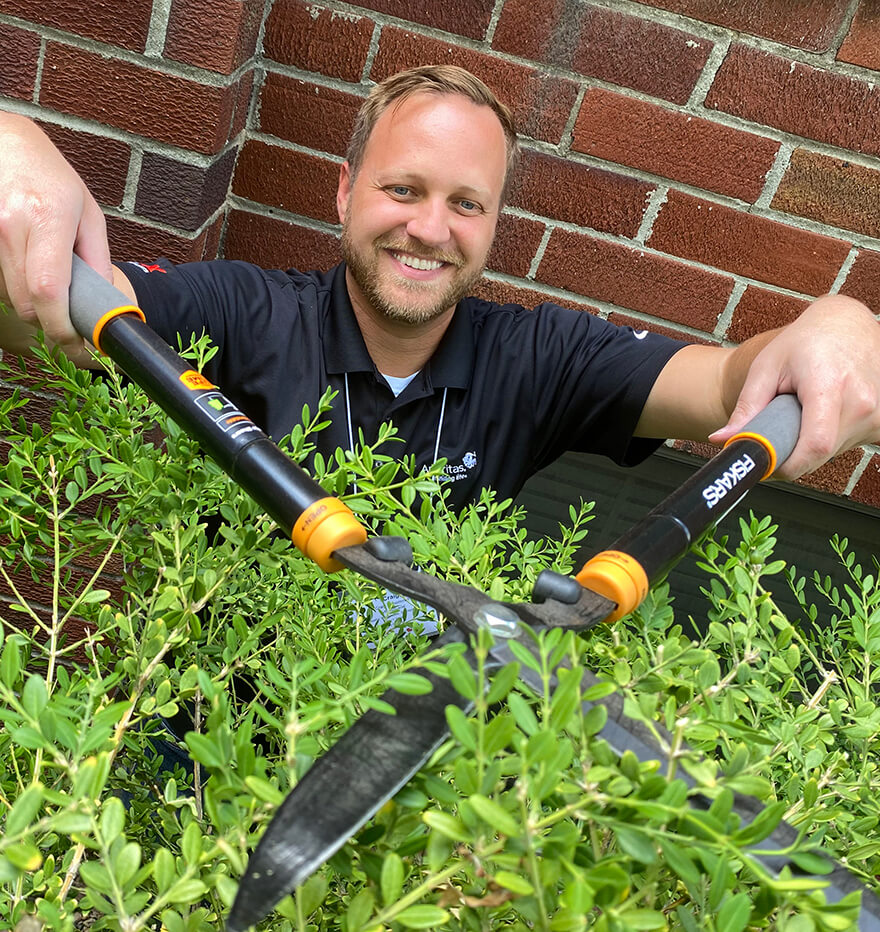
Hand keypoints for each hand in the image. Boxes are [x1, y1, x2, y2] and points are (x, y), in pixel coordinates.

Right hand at [0, 112, 112, 359]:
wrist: (5, 144)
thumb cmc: (52, 178)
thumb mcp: (88, 213)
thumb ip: (97, 258)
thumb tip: (105, 301)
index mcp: (48, 218)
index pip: (48, 289)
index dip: (59, 325)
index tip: (76, 342)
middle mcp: (13, 224)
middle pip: (25, 301)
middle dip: (48, 322)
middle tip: (69, 324)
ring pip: (8, 295)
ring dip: (32, 306)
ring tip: (51, 293)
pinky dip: (14, 289)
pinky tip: (28, 274)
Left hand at [710, 294, 879, 478]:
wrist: (845, 324)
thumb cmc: (804, 342)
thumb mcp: (766, 369)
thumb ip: (746, 409)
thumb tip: (722, 440)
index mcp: (830, 385)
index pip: (815, 446)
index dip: (788, 464)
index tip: (769, 465)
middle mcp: (863, 401)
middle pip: (821, 453)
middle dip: (795, 450)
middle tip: (783, 426)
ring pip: (835, 451)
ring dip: (814, 440)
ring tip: (809, 408)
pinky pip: (850, 442)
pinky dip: (833, 434)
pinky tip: (829, 410)